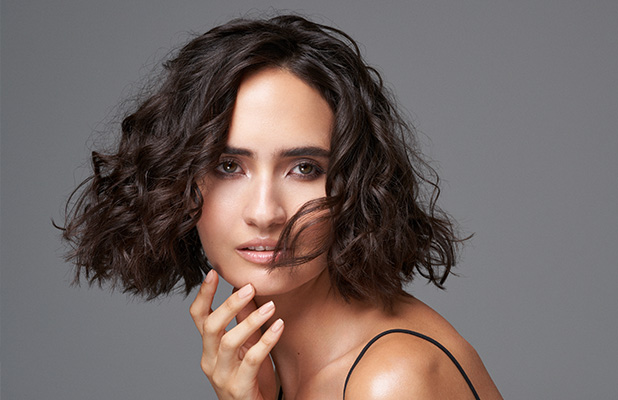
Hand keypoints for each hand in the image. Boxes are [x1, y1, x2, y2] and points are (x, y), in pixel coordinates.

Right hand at [190, 270, 283, 399]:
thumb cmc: (251, 378)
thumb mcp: (247, 345)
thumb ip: (243, 321)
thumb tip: (244, 289)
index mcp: (209, 348)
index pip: (198, 317)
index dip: (203, 294)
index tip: (213, 272)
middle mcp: (210, 361)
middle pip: (210, 327)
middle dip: (229, 304)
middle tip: (249, 287)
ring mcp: (222, 376)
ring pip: (229, 342)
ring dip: (251, 321)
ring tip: (271, 307)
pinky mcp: (239, 388)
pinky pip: (252, 360)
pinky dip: (266, 341)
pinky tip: (279, 326)